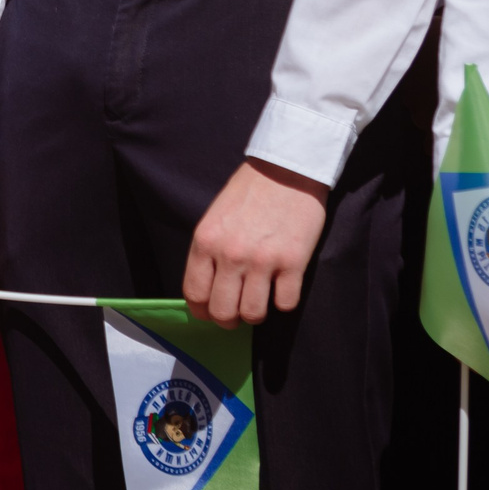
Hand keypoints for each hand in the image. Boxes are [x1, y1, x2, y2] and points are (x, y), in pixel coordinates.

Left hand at [183, 159, 329, 326]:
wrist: (287, 169)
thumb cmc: (249, 192)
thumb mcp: (215, 218)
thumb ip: (209, 252)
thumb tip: (208, 290)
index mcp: (205, 241)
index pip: (194, 294)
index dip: (202, 311)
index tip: (211, 313)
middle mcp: (230, 254)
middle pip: (222, 311)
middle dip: (229, 320)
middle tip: (237, 313)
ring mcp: (263, 260)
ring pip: (253, 314)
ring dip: (256, 314)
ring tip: (260, 300)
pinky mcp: (293, 262)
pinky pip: (285, 303)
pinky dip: (284, 301)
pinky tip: (282, 286)